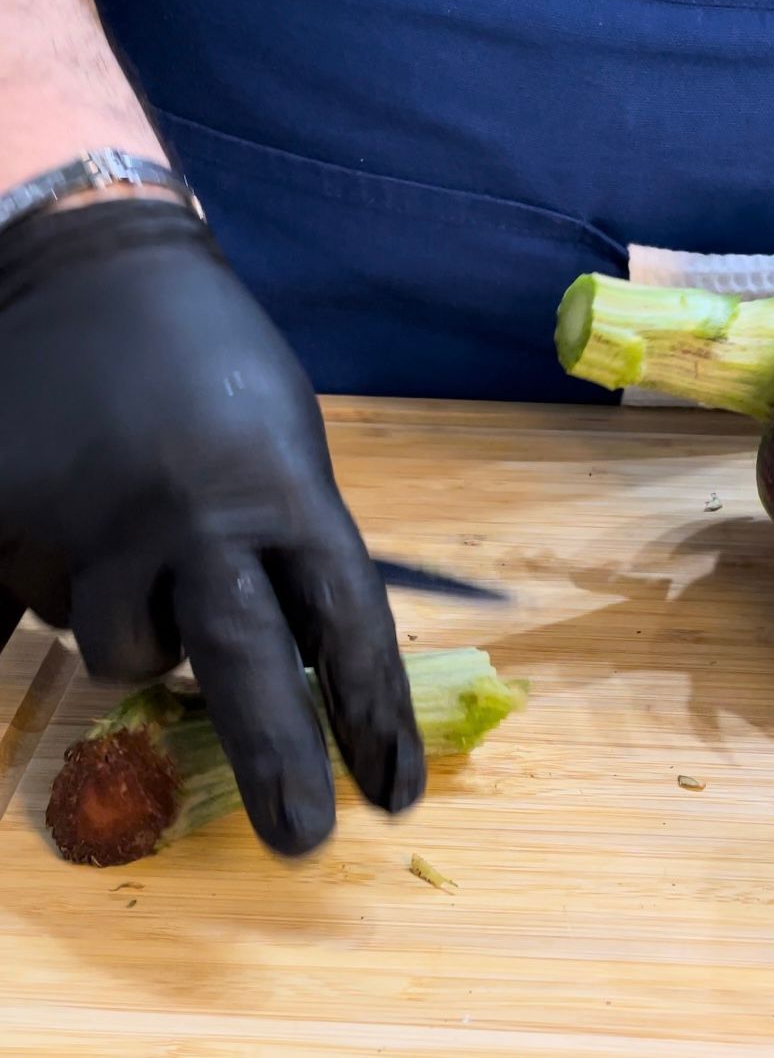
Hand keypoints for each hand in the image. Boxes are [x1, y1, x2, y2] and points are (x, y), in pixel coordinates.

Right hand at [0, 199, 424, 851]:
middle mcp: (198, 520)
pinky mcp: (10, 525)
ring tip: (145, 554)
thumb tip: (285, 648)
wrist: (91, 270)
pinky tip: (69, 535)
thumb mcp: (285, 442)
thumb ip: (288, 542)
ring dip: (147, 636)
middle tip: (303, 842)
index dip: (375, 717)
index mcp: (287, 492)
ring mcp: (97, 528)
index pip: (350, 627)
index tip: (394, 794)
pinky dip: (69, 594)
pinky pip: (40, 609)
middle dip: (279, 763)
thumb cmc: (214, 358)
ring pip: (127, 651)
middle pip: (248, 668)